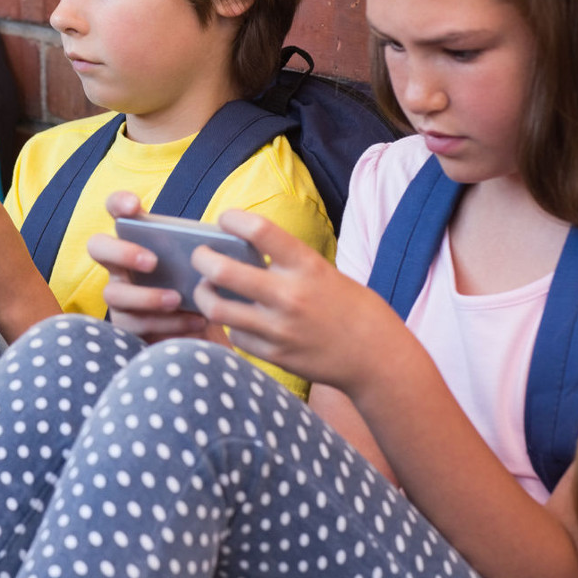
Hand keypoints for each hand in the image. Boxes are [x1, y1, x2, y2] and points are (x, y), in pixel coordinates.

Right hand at [87, 191, 214, 342]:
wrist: (209, 332)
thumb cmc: (205, 288)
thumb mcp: (205, 264)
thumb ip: (204, 249)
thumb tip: (217, 242)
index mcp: (138, 239)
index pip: (116, 211)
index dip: (118, 203)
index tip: (134, 206)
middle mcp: (120, 264)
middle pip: (97, 247)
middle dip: (121, 251)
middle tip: (152, 261)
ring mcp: (119, 295)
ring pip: (113, 293)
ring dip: (147, 296)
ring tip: (177, 299)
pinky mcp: (126, 326)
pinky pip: (135, 325)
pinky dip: (167, 322)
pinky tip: (194, 321)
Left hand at [190, 209, 404, 392]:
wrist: (377, 358)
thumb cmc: (350, 308)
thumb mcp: (322, 272)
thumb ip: (285, 263)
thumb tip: (238, 250)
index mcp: (306, 266)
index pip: (259, 230)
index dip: (232, 218)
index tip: (224, 219)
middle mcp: (289, 295)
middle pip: (221, 270)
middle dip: (201, 258)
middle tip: (200, 255)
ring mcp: (279, 328)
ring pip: (215, 307)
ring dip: (204, 294)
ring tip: (207, 288)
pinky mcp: (274, 355)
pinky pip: (234, 335)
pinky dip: (230, 324)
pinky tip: (237, 318)